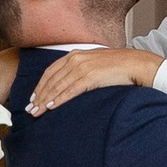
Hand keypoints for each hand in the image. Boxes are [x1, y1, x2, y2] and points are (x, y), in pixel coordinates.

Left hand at [28, 45, 159, 117]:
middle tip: (29, 109)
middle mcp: (76, 58)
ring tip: (36, 112)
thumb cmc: (120, 66)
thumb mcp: (96, 64)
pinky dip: (58, 99)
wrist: (137, 64)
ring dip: (45, 100)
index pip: (51, 71)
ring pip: (58, 86)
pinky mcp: (90, 77)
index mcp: (76, 54)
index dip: (40, 85)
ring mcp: (83, 67)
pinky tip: (50, 107)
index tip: (33, 98)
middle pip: (51, 79)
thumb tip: (73, 84)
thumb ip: (82, 70)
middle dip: (38, 95)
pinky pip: (70, 90)